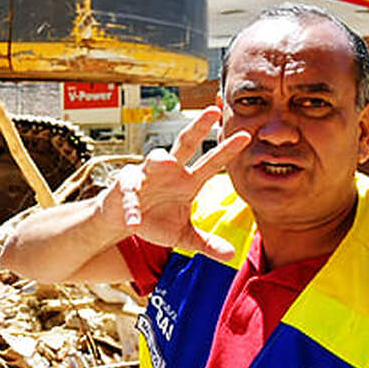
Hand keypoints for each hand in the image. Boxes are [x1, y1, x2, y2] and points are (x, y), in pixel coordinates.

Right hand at [100, 106, 250, 261]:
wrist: (123, 222)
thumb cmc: (154, 220)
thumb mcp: (183, 235)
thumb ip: (206, 243)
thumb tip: (232, 256)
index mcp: (187, 180)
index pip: (211, 162)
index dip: (227, 150)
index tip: (246, 136)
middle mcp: (169, 171)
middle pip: (185, 144)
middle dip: (198, 127)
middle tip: (212, 110)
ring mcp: (147, 175)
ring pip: (154, 159)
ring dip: (158, 158)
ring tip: (164, 160)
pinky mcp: (125, 186)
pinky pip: (129, 193)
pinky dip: (132, 206)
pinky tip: (135, 220)